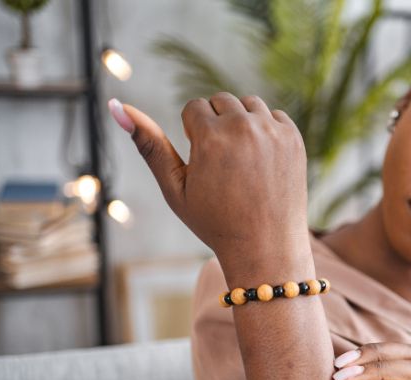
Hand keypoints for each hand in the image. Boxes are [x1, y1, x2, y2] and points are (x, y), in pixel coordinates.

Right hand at [108, 93, 310, 269]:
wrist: (266, 248)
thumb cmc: (215, 222)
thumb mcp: (175, 187)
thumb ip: (149, 144)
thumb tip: (116, 105)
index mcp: (211, 137)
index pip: (194, 107)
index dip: (194, 135)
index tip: (203, 162)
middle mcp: (245, 127)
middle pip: (221, 100)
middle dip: (217, 124)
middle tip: (222, 164)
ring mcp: (274, 132)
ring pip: (250, 104)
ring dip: (242, 123)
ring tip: (241, 161)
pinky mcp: (295, 139)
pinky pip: (275, 116)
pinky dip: (267, 131)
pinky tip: (263, 161)